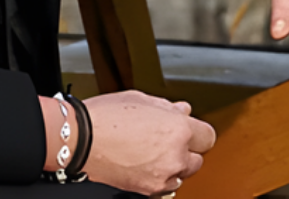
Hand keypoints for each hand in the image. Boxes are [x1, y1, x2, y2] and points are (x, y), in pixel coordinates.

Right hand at [81, 90, 214, 195]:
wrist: (81, 140)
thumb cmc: (105, 116)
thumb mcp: (140, 99)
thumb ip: (167, 107)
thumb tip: (182, 110)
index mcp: (177, 130)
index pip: (207, 136)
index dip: (197, 130)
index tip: (190, 128)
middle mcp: (175, 156)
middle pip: (198, 158)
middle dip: (186, 148)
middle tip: (165, 136)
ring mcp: (163, 177)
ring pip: (182, 174)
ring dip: (173, 163)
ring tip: (150, 149)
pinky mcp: (149, 191)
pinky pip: (165, 185)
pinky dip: (160, 176)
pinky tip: (142, 161)